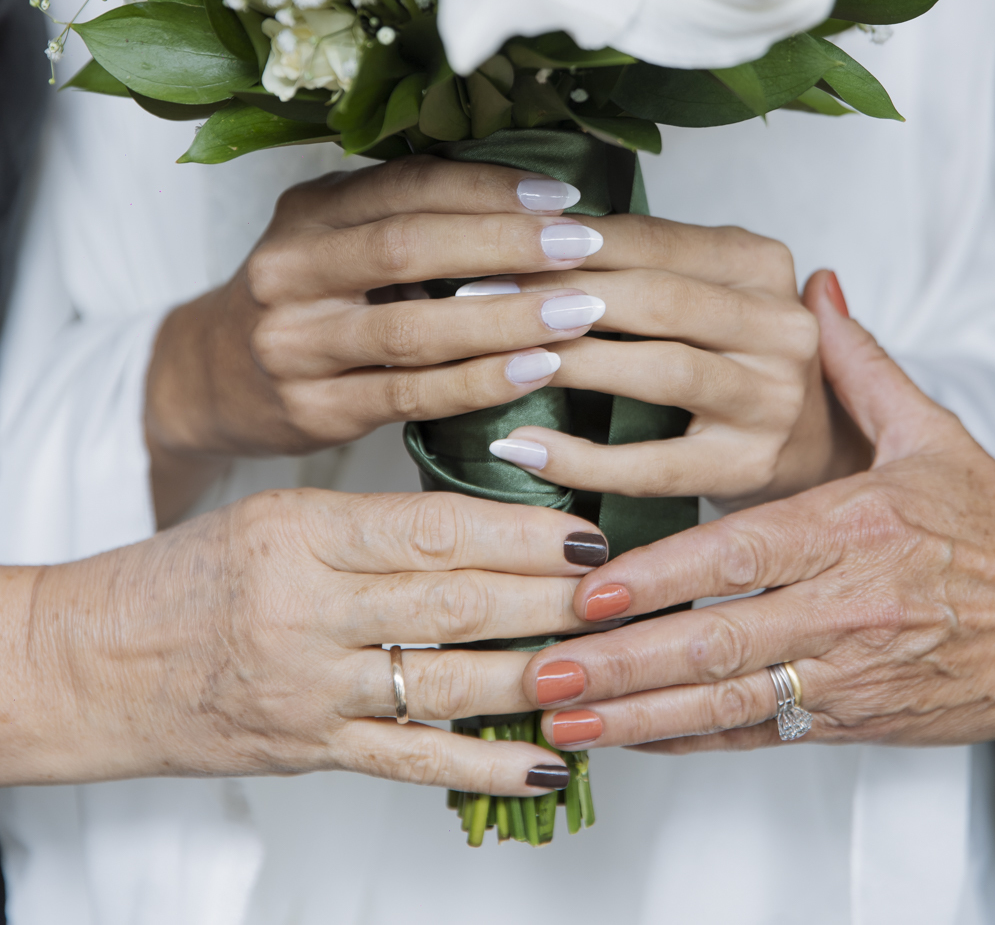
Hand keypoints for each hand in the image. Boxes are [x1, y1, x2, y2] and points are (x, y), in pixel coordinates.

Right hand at [0, 489, 601, 788]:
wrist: (86, 663)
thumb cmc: (181, 578)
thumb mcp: (272, 516)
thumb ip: (369, 523)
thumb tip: (482, 526)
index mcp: (301, 531)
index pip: (434, 528)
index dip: (520, 532)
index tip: (583, 530)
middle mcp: (307, 608)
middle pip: (455, 601)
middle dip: (550, 598)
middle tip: (622, 590)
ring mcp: (309, 687)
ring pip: (445, 679)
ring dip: (536, 674)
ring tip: (605, 662)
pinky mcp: (309, 750)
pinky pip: (411, 762)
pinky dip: (483, 763)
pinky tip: (545, 761)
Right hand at [146, 155, 609, 522]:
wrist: (208, 377)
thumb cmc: (304, 296)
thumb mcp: (332, 236)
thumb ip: (404, 213)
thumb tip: (531, 194)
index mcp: (307, 211)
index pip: (407, 185)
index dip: (488, 187)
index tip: (561, 196)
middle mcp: (290, 270)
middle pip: (407, 248)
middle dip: (505, 244)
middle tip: (583, 246)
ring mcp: (295, 344)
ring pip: (411, 329)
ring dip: (505, 319)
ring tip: (578, 312)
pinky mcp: (313, 410)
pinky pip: (410, 395)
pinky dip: (480, 383)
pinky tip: (537, 370)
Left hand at [484, 231, 868, 509]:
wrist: (814, 442)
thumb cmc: (733, 352)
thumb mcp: (709, 288)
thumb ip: (645, 260)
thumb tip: (530, 228)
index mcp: (762, 262)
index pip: (654, 239)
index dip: (571, 243)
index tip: (495, 246)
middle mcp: (780, 325)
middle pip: (657, 299)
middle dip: (560, 297)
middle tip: (480, 301)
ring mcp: (772, 399)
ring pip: (659, 371)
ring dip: (570, 363)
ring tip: (498, 360)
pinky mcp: (750, 466)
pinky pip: (654, 464)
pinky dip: (582, 457)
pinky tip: (524, 447)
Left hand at [514, 273, 994, 752]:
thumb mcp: (929, 432)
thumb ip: (858, 365)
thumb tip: (818, 291)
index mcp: (854, 529)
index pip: (741, 553)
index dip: (662, 575)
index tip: (592, 589)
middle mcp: (845, 607)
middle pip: (718, 641)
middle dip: (622, 662)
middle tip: (544, 669)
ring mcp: (845, 673)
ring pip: (728, 703)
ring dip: (638, 716)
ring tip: (563, 721)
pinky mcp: (852, 720)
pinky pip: (760, 736)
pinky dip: (691, 742)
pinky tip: (632, 741)